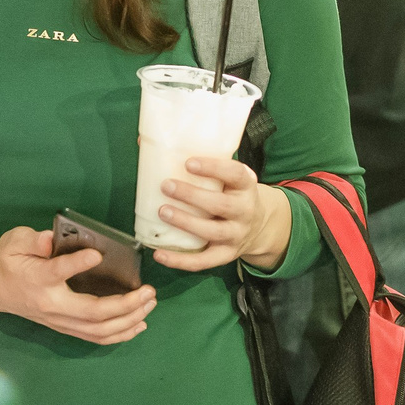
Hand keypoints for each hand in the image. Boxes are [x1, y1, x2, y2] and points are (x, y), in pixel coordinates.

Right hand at [0, 226, 156, 344]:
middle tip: (149, 292)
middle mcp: (51, 305)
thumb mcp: (14, 241)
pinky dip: (119, 335)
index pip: (59, 272)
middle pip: (92, 313)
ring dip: (128, 321)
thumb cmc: (6, 260)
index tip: (98, 254)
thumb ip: (33, 240)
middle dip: (125, 306)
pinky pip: (95, 337)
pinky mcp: (63, 326)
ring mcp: (58, 320)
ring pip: (97, 330)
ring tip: (149, 305)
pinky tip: (138, 324)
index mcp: (38, 278)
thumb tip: (53, 239)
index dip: (78, 263)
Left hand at [151, 157, 294, 273]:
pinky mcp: (225, 255)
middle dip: (192, 196)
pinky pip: (202, 262)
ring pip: (211, 232)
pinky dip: (179, 261)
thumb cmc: (233, 193)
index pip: (235, 174)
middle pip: (220, 205)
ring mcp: (236, 235)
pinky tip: (158, 254)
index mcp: (246, 186)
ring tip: (163, 212)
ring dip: (186, 222)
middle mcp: (245, 211)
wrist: (260, 226)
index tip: (188, 162)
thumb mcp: (230, 177)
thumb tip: (145, 142)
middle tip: (167, 186)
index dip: (213, 168)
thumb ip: (202, 163)